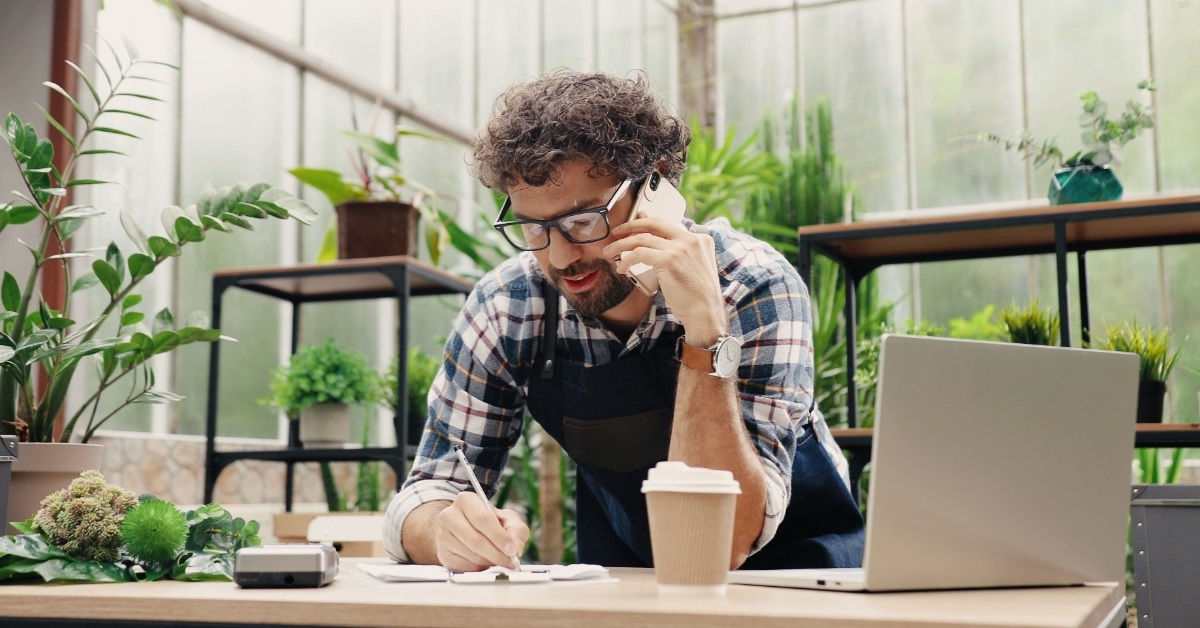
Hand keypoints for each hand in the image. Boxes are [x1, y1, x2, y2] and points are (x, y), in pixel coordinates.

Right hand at [434, 492, 529, 571]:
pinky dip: (479, 568)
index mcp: (466, 500)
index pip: (483, 519)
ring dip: (490, 561)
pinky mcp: (442, 553)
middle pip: (476, 540)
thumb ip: (516, 530)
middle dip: (497, 554)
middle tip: (510, 562)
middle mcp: (449, 515)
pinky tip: (485, 561)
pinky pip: (464, 566)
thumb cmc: (489, 523)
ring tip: (499, 559)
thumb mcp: (507, 519)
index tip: (512, 550)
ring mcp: (442, 535)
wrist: (465, 529)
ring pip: (471, 555)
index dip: (499, 537)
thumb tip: (515, 548)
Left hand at [604, 216, 726, 344]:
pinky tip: (621, 268)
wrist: (705, 313)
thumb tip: (655, 245)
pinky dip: (627, 259)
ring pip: (642, 238)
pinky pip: (639, 253)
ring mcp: (680, 248)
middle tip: (617, 232)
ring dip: (622, 244)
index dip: (647, 222)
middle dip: (631, 225)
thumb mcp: (694, 268)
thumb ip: (680, 254)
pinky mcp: (669, 260)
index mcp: (700, 239)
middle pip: (655, 224)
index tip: (635, 222)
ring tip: (610, 251)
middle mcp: (691, 240)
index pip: (668, 226)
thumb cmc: (697, 297)